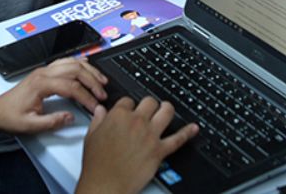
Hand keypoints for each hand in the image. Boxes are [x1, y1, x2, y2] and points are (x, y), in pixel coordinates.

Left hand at [0, 58, 108, 134]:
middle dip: (92, 81)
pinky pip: (66, 62)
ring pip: (72, 62)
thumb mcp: (31, 125)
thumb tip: (71, 117)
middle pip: (75, 70)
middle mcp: (43, 73)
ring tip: (101, 80)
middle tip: (103, 93)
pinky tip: (87, 66)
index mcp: (41, 84)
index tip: (95, 106)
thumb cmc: (11, 116)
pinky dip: (79, 63)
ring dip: (89, 70)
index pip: (71, 87)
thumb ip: (52, 121)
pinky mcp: (45, 72)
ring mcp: (44, 70)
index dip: (86, 96)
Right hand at [77, 97, 197, 193]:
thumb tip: (101, 111)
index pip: (128, 100)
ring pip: (166, 112)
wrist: (106, 185)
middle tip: (149, 110)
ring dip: (168, 109)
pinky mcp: (160, 151)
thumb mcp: (91, 137)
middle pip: (150, 101)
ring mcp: (150, 135)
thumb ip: (98, 120)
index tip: (129, 111)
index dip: (129, 106)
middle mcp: (137, 122)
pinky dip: (188, 133)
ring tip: (167, 109)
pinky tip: (193, 128)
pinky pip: (178, 139)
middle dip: (149, 104)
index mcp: (118, 116)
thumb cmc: (97, 165)